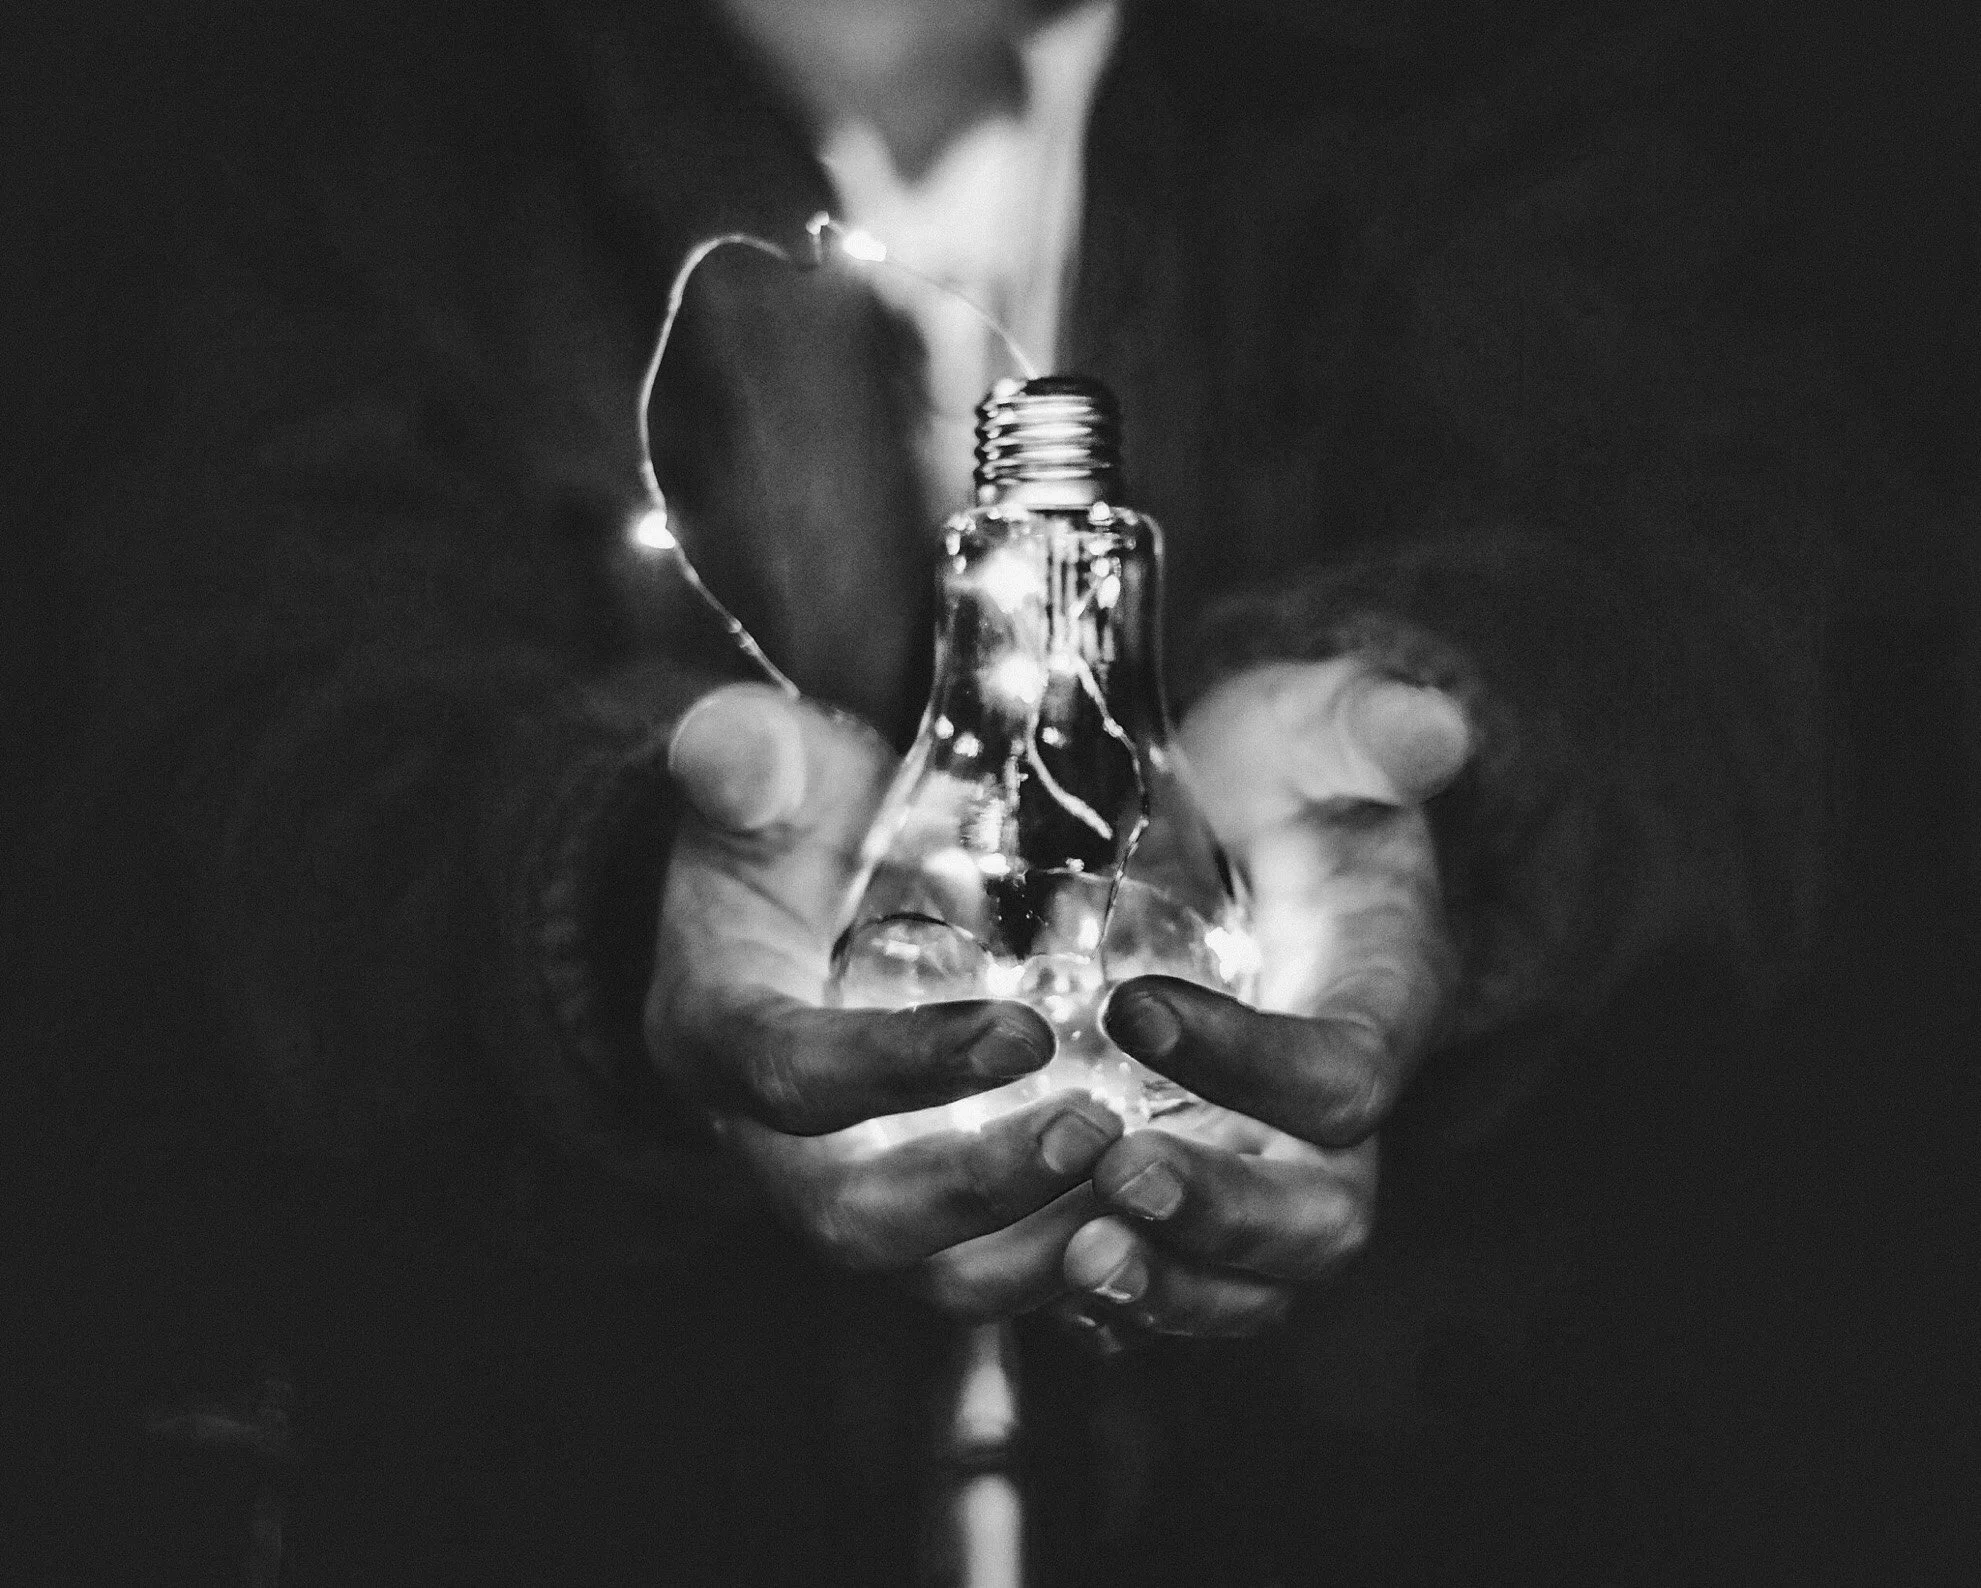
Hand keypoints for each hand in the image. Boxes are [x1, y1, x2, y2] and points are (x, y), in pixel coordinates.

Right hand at [647, 684, 1122, 1314]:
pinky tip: (1166, 1224)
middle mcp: (771, 1142)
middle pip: (855, 1221)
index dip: (898, 1068)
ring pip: (934, 1278)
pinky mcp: (927, 1210)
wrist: (798, 890)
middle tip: (1100, 1130)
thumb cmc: (785, 820)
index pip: (789, 1077)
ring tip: (1151, 1190)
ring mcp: (851, 1187)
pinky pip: (995, 1273)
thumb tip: (728, 751)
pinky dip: (1075, 1265)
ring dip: (1041, 1253)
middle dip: (979, 1193)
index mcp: (718, 1032)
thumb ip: (743, 757)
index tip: (1026, 1031)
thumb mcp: (758, 771)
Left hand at [1061, 658, 1470, 1335]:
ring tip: (1074, 1263)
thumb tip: (1435, 726)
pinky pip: (1175, 1275)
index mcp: (1376, 1005)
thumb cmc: (1291, 776)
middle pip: (1319, 1215)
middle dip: (1225, 1215)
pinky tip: (1033, 1276)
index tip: (1133, 1008)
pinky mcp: (1196, 1176)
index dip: (1251, 1061)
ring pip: (1249, 1279)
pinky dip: (1117, 1299)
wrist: (1255, 823)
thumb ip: (1373, 730)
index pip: (1341, 1075)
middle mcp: (1330, 1110)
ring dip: (1168, 1287)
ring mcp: (1262, 1157)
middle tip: (1117, 1179)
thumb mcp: (1327, 731)